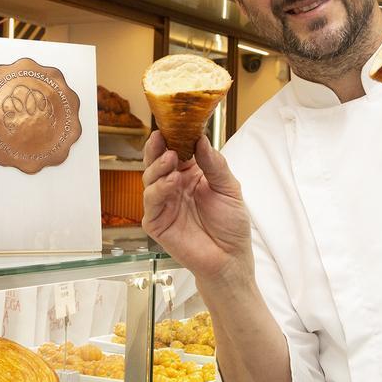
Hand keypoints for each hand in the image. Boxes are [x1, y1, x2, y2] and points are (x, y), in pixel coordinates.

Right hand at [141, 132, 251, 281]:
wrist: (230, 258)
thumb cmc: (231, 225)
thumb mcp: (229, 189)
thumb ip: (215, 165)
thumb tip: (202, 140)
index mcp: (191, 175)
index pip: (176, 150)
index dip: (173, 137)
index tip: (172, 124)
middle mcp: (174, 186)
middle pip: (157, 162)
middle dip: (157, 148)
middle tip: (161, 137)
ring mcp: (164, 203)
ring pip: (150, 179)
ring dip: (158, 167)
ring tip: (171, 160)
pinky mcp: (157, 222)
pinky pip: (151, 202)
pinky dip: (159, 190)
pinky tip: (171, 182)